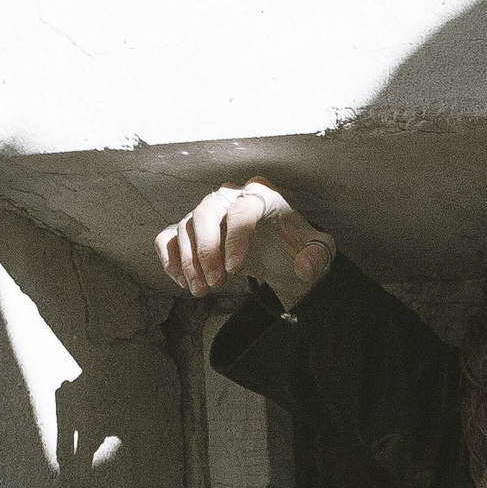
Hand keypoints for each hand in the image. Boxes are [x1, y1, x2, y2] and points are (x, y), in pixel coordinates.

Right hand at [154, 181, 335, 305]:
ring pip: (185, 226)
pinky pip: (168, 237)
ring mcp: (209, 212)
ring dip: (188, 261)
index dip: (236, 240)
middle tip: (215, 284)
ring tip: (201, 291)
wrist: (282, 253)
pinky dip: (170, 259)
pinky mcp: (193, 229)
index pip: (241, 209)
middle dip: (207, 250)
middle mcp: (230, 196)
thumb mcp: (318, 252)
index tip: (236, 271)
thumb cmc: (296, 247)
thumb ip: (317, 257)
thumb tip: (305, 268)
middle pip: (205, 211)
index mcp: (262, 196)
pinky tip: (184, 282)